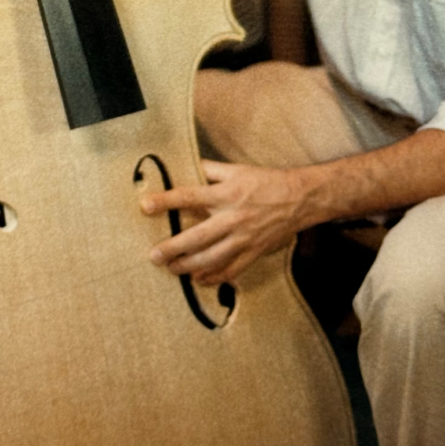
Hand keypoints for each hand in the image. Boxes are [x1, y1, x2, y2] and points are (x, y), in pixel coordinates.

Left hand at [140, 159, 302, 285]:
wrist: (299, 198)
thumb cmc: (265, 181)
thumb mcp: (237, 169)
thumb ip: (211, 170)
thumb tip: (186, 166)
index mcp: (226, 194)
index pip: (189, 196)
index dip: (166, 201)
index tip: (145, 205)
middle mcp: (233, 218)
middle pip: (197, 236)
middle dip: (173, 247)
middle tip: (154, 255)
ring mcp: (244, 238)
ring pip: (212, 258)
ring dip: (189, 265)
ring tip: (172, 269)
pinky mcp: (254, 252)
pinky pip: (232, 270)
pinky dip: (214, 277)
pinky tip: (199, 279)